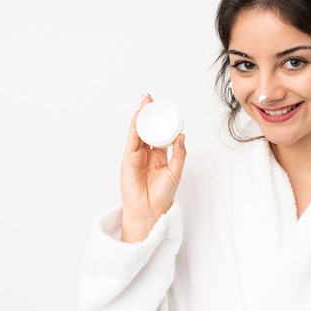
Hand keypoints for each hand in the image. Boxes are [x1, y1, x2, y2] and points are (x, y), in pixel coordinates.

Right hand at [119, 93, 186, 242]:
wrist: (149, 210)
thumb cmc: (161, 195)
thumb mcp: (175, 172)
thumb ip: (179, 154)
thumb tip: (182, 136)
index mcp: (159, 156)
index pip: (161, 134)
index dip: (163, 122)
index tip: (166, 110)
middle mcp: (147, 154)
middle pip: (148, 129)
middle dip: (150, 114)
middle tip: (152, 100)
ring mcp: (137, 155)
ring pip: (139, 131)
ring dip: (141, 116)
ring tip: (145, 101)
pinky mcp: (128, 158)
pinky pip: (132, 139)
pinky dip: (134, 126)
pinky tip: (138, 116)